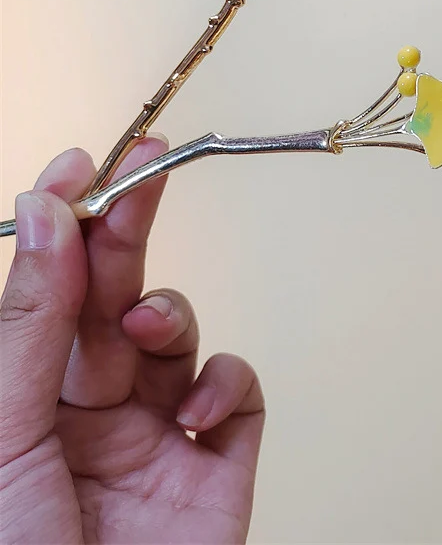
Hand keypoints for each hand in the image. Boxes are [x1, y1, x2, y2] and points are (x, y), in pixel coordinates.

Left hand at [0, 143, 264, 543]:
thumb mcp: (0, 434)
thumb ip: (29, 320)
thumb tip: (47, 212)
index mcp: (22, 394)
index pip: (49, 286)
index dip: (69, 219)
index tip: (87, 161)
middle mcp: (85, 405)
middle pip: (114, 293)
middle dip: (130, 229)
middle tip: (146, 170)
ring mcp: (154, 432)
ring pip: (178, 332)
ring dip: (172, 313)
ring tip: (151, 330)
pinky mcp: (214, 462)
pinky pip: (236, 394)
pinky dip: (224, 384)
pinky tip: (196, 410)